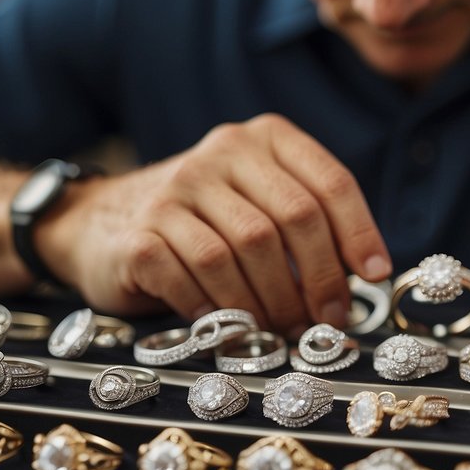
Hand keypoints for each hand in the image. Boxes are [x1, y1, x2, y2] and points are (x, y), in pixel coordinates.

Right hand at [43, 114, 390, 332]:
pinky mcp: (142, 233)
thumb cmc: (199, 221)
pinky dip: (222, 310)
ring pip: (246, 253)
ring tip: (283, 331)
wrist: (96, 222)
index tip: (373, 276)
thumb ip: (304, 223)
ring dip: (274, 303)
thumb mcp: (253, 200)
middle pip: (293, 220)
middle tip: (327, 321)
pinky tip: (230, 326)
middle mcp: (221, 153)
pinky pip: (196, 279)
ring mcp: (177, 190)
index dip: (360, 233)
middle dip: (320, 280)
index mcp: (262, 139)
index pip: (329, 181)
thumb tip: (363, 280)